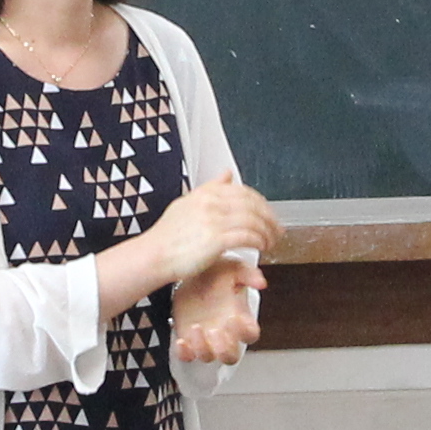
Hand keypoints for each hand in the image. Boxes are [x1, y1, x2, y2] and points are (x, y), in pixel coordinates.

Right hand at [150, 178, 279, 293]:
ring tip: (270, 242)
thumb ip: (211, 188)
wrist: (153, 256)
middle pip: (253, 205)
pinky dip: (259, 242)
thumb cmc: (168, 236)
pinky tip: (261, 248)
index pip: (244, 192)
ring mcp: (214, 220)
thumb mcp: (188, 203)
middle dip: (269, 218)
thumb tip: (228, 174)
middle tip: (277, 230)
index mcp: (206, 193)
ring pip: (253, 221)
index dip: (261, 204)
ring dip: (267, 232)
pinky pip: (247, 236)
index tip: (269, 215)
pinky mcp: (216, 239)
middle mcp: (211, 203)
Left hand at [174, 256, 264, 368]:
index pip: (250, 335)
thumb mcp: (231, 268)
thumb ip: (247, 273)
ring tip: (196, 327)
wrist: (188, 276)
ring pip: (208, 357)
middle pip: (231, 356)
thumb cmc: (214, 274)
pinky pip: (186, 357)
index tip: (234, 317)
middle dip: (224, 348)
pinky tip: (181, 340)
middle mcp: (225, 335)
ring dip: (203, 348)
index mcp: (240, 320)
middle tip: (216, 331)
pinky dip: (184, 353)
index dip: (245, 331)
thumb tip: (261, 282)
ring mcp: (206, 340)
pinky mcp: (188, 341)